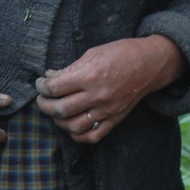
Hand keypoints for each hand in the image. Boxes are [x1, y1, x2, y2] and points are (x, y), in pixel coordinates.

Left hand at [34, 35, 185, 143]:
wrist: (149, 65)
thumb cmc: (120, 54)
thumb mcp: (92, 54)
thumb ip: (70, 68)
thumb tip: (49, 77)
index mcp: (90, 76)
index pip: (56, 88)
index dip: (42, 87)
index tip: (40, 84)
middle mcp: (97, 96)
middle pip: (61, 109)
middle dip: (44, 105)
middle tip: (42, 99)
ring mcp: (106, 110)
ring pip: (74, 126)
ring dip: (58, 121)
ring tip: (55, 112)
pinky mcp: (115, 119)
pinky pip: (93, 136)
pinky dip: (78, 135)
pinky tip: (71, 126)